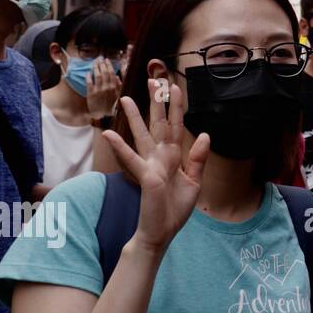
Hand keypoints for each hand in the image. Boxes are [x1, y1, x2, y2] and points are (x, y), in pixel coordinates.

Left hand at [85, 56, 121, 119]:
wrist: (103, 116)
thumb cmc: (112, 106)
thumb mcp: (119, 96)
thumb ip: (119, 86)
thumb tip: (118, 76)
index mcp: (114, 87)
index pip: (112, 73)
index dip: (109, 65)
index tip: (107, 60)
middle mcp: (107, 87)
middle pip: (104, 73)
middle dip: (102, 64)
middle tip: (99, 58)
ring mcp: (98, 90)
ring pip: (97, 76)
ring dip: (96, 68)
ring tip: (94, 63)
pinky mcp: (91, 94)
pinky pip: (89, 83)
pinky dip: (89, 77)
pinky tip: (88, 73)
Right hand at [102, 77, 208, 252]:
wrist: (161, 232)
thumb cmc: (173, 208)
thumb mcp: (193, 182)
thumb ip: (197, 159)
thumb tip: (203, 134)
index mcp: (172, 157)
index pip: (176, 127)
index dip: (176, 108)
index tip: (175, 87)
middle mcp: (159, 157)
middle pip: (159, 125)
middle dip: (157, 104)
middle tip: (154, 80)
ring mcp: (151, 165)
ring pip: (142, 135)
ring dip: (135, 117)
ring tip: (127, 98)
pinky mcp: (145, 176)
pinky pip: (132, 158)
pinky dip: (120, 146)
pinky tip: (109, 133)